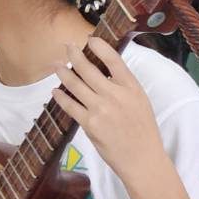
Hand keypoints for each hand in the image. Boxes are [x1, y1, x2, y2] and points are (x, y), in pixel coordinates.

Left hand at [50, 36, 164, 185]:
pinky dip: (60, 96)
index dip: (99, 46)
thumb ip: (123, 86)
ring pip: (75, 85)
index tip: (90, 39)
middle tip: (67, 47)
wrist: (142, 158)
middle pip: (89, 69)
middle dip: (75, 55)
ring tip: (56, 65)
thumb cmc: (142, 130)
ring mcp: (101, 109)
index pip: (113, 60)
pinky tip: (55, 91)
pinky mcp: (89, 124)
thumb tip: (103, 71)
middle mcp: (115, 95)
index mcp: (131, 87)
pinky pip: (70, 106)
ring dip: (63, 73)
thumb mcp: (140, 101)